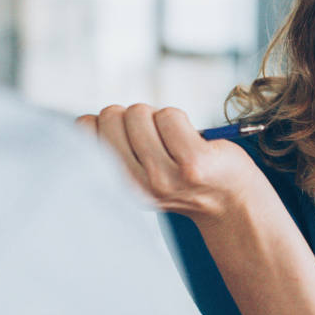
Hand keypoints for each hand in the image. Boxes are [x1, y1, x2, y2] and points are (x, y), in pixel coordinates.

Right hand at [75, 104, 267, 221]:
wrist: (231, 201)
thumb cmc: (183, 175)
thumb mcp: (138, 170)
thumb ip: (115, 147)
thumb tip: (93, 118)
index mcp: (117, 184)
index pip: (84, 129)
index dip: (108, 121)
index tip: (131, 137)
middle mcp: (135, 184)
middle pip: (111, 115)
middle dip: (134, 116)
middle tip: (158, 139)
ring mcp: (163, 176)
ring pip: (139, 113)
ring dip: (159, 117)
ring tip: (175, 141)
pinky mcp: (193, 163)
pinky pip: (170, 116)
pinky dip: (180, 118)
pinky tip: (192, 141)